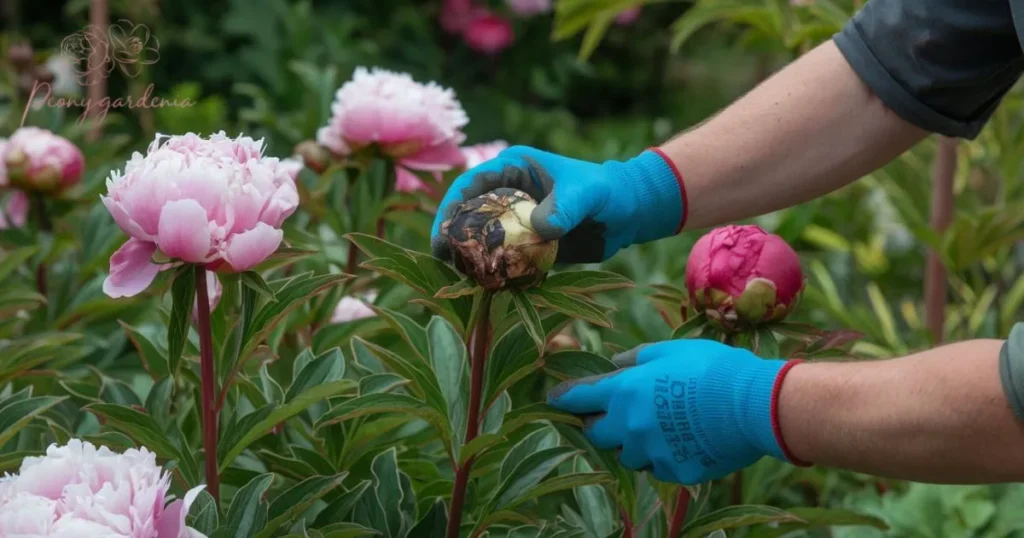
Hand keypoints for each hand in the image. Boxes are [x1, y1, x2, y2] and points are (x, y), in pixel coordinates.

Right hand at [430, 145, 686, 263]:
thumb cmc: (607, 191)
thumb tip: (541, 228)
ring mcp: (515, 221)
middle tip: (443, 261)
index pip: (470, 184)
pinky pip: (503, 259)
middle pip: (467, 214)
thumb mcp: (587, 193)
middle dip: (453, 237)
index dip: (451, 207)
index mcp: (513, 169)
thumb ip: (565, 206)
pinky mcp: (526, 244)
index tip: (442, 233)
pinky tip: (489, 288)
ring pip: (481, 239)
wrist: (628, 213)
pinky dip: (495, 273)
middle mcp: (507, 194)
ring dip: (470, 258)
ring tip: (460, 278)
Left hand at [546, 339, 806, 484]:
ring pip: (628, 454)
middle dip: (599, 424)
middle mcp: (631, 425)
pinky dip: (664, 455)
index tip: (553, 398)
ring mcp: (652, 452)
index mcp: (625, 391)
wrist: (755, 405)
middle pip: (597, 433)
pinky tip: (684, 441)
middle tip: (612, 415)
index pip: (580, 396)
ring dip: (634, 442)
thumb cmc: (713, 368)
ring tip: (658, 427)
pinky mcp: (676, 471)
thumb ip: (638, 358)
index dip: (563, 397)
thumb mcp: (672, 350)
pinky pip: (659, 467)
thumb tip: (616, 362)